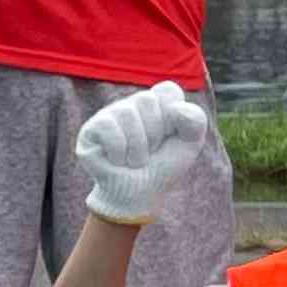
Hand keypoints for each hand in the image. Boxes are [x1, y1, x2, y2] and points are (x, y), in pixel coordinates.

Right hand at [74, 80, 217, 224]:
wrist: (139, 196)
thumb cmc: (163, 167)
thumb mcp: (190, 143)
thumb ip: (195, 120)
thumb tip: (176, 107)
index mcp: (155, 102)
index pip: (168, 90)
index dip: (173, 117)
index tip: (170, 136)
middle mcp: (130, 104)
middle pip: (147, 99)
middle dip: (155, 134)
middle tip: (150, 152)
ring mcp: (108, 115)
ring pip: (127, 113)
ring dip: (138, 147)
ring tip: (135, 160)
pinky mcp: (90, 130)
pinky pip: (108, 127)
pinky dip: (120, 151)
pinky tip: (118, 161)